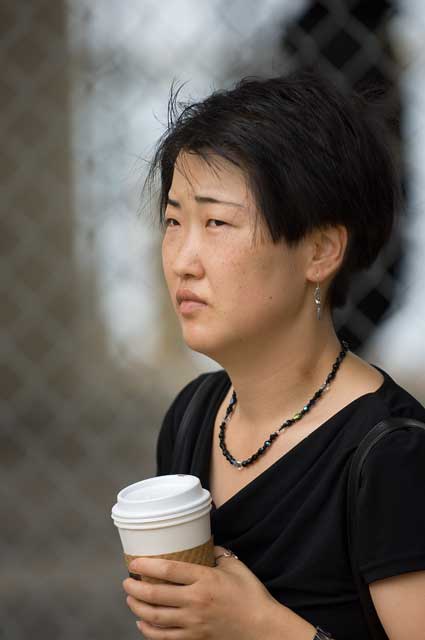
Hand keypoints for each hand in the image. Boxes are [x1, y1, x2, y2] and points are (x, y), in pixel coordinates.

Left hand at [122, 545, 279, 639]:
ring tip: (130, 600)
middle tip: (127, 581)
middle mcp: (195, 601)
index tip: (134, 563)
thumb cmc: (251, 594)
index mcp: (205, 580)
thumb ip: (217, 553)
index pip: (168, 570)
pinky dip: (148, 631)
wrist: (263, 628)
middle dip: (135, 588)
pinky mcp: (194, 639)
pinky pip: (164, 637)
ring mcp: (193, 623)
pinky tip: (142, 623)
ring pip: (155, 618)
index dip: (147, 566)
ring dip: (137, 608)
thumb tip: (203, 544)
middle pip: (155, 595)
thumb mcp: (235, 566)